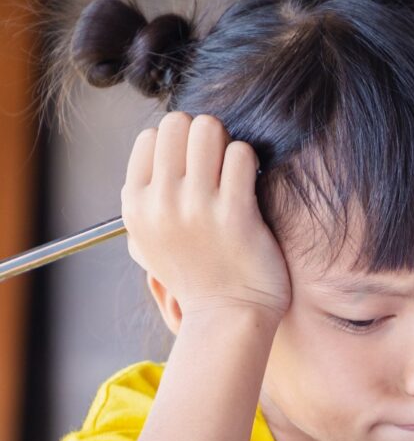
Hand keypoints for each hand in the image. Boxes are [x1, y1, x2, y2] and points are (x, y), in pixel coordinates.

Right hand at [121, 113, 290, 319]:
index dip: (179, 144)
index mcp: (136, 204)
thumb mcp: (147, 240)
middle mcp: (161, 202)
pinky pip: (241, 155)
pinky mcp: (235, 214)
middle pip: (179, 123)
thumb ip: (145, 197)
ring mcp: (198, 207)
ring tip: (235, 173)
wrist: (227, 317)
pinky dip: (249, 161)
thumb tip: (156, 147)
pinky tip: (250, 184)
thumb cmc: (196, 276)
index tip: (195, 167)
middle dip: (203, 135)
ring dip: (228, 145)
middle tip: (219, 163)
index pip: (152, 136)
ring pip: (210, 130)